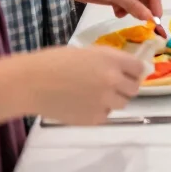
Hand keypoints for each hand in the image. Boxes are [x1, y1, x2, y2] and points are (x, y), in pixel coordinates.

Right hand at [27, 46, 145, 124]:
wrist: (31, 83)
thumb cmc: (54, 62)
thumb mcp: (87, 52)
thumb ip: (109, 61)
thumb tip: (125, 69)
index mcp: (112, 60)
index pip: (139, 68)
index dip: (134, 71)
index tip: (129, 72)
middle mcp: (113, 80)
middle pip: (134, 88)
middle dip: (125, 86)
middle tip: (112, 85)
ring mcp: (105, 101)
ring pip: (122, 103)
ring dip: (113, 99)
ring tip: (95, 95)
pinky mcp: (94, 119)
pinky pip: (106, 116)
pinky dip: (99, 111)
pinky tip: (83, 104)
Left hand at [58, 0, 162, 19]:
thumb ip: (133, 6)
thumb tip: (150, 18)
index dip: (156, 5)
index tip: (156, 21)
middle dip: (144, 10)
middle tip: (145, 25)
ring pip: (134, 3)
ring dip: (132, 11)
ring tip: (125, 15)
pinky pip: (124, 5)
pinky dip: (122, 11)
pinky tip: (116, 13)